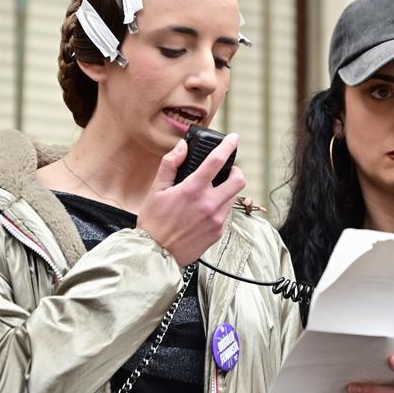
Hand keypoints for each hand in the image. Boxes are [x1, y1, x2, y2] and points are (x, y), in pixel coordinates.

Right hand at [138, 134, 246, 266]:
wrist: (156, 254)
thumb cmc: (154, 223)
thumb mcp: (156, 190)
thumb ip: (170, 165)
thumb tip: (183, 147)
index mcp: (193, 190)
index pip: (217, 160)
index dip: (228, 146)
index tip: (234, 138)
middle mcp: (209, 204)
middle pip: (239, 180)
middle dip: (236, 171)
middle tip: (226, 171)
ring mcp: (217, 220)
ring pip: (234, 197)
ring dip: (227, 190)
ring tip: (211, 193)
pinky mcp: (218, 233)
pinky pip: (227, 214)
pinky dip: (221, 207)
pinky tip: (205, 211)